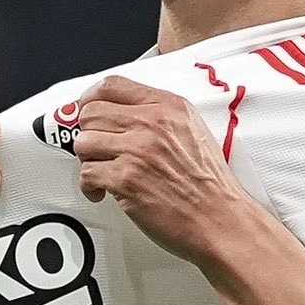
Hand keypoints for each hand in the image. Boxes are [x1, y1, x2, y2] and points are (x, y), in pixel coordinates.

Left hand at [73, 76, 252, 265]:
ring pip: (84, 142)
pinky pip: (87, 174)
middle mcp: (152, 124)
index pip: (112, 86)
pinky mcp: (126, 180)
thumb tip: (124, 114)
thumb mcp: (193, 131)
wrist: (220, 219)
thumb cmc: (209, 184)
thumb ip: (159, 117)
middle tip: (97, 148)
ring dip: (88, 160)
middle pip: (91, 113)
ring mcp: (137, 151)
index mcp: (168, 107)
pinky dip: (89, 186)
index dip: (91, 98)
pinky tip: (102, 190)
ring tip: (102, 170)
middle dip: (89, 133)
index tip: (87, 109)